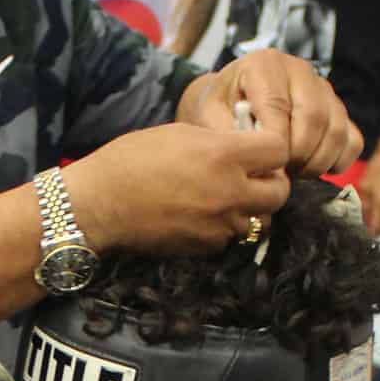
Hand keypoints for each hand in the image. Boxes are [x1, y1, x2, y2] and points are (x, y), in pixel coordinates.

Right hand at [67, 121, 293, 255]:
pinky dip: (225, 226)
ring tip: (226, 196)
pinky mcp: (206, 247)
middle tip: (254, 175)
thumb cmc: (131, 160)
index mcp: (223, 156)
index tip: (260, 148)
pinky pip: (231, 236)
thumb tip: (244, 144)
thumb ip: (219, 141)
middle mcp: (229, 192)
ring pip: (259, 219)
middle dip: (271, 182)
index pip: (279, 150)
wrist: (99, 204)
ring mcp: (220, 224)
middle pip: (280, 192)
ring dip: (250, 207)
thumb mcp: (179, 133)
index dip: (272, 147)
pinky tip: (204, 214)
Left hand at [191, 53, 362, 177]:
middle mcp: (300, 70)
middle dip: (298, 155)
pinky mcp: (338, 110)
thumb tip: (254, 157)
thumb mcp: (209, 115)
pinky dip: (339, 162)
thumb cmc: (221, 107)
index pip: (279, 106)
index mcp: (265, 64)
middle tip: (281, 175)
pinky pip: (353, 139)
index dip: (275, 144)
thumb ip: (225, 132)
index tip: (265, 166)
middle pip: (314, 117)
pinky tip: (314, 170)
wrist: (233, 100)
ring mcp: (324, 88)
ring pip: (337, 130)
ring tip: (294, 174)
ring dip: (318, 162)